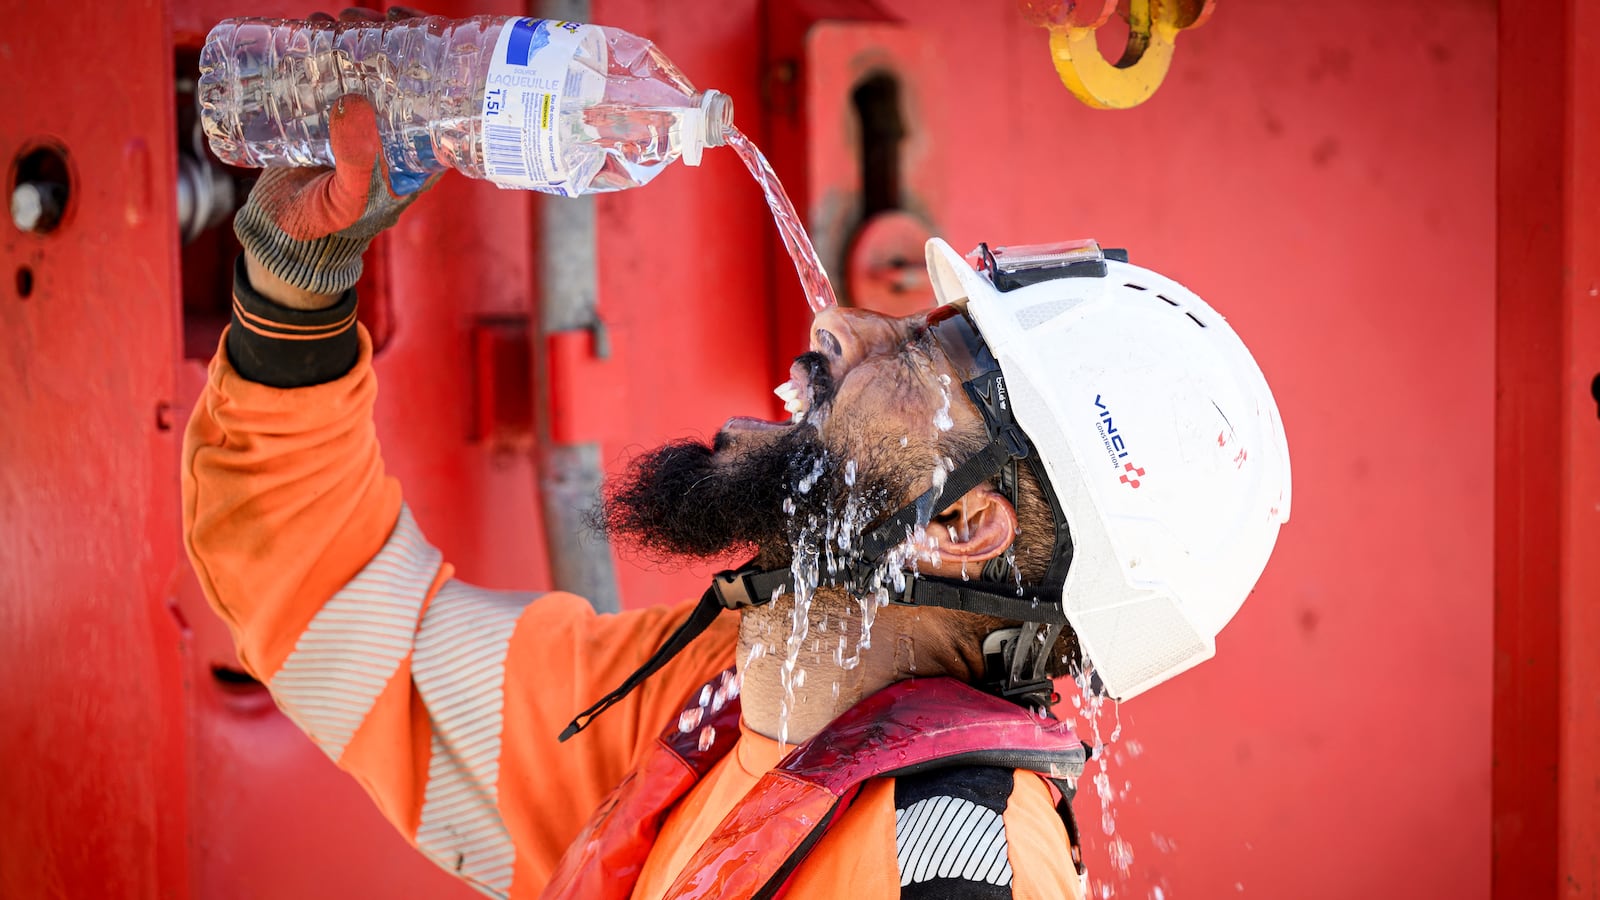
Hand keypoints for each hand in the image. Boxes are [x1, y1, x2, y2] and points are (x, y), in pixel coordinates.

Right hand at [234, 7, 436, 309]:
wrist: (279, 235)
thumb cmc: (323, 227)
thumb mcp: (344, 202)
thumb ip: (354, 164)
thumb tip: (354, 104)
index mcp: (415, 152)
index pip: (435, 95)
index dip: (428, 54)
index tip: (407, 24)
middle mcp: (392, 131)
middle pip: (398, 71)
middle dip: (383, 35)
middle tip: (357, 17)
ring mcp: (359, 120)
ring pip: (363, 66)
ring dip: (351, 35)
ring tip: (331, 20)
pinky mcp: (325, 114)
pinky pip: (330, 73)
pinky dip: (322, 46)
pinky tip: (311, 29)